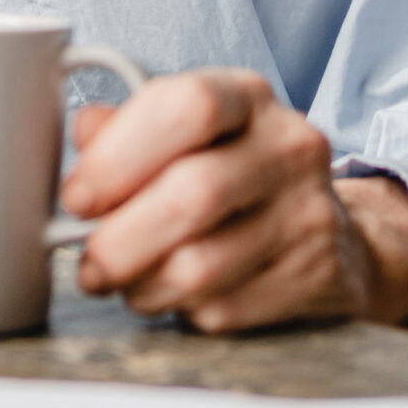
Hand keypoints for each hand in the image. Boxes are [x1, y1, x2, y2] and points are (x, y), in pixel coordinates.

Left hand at [61, 69, 407, 332]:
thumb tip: (82, 130)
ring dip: (142, 284)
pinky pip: (224, 309)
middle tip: (89, 261)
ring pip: (201, 266)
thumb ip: (127, 130)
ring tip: (125, 281)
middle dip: (119, 239)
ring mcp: (309, 213)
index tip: (77, 197)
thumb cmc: (234, 176)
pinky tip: (174, 296)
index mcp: (246, 97)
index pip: (184, 107)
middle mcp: (288, 147)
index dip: (117, 155)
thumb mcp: (186, 136)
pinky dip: (181, 310)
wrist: (330, 233)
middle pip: (192, 194)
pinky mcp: (316, 276)